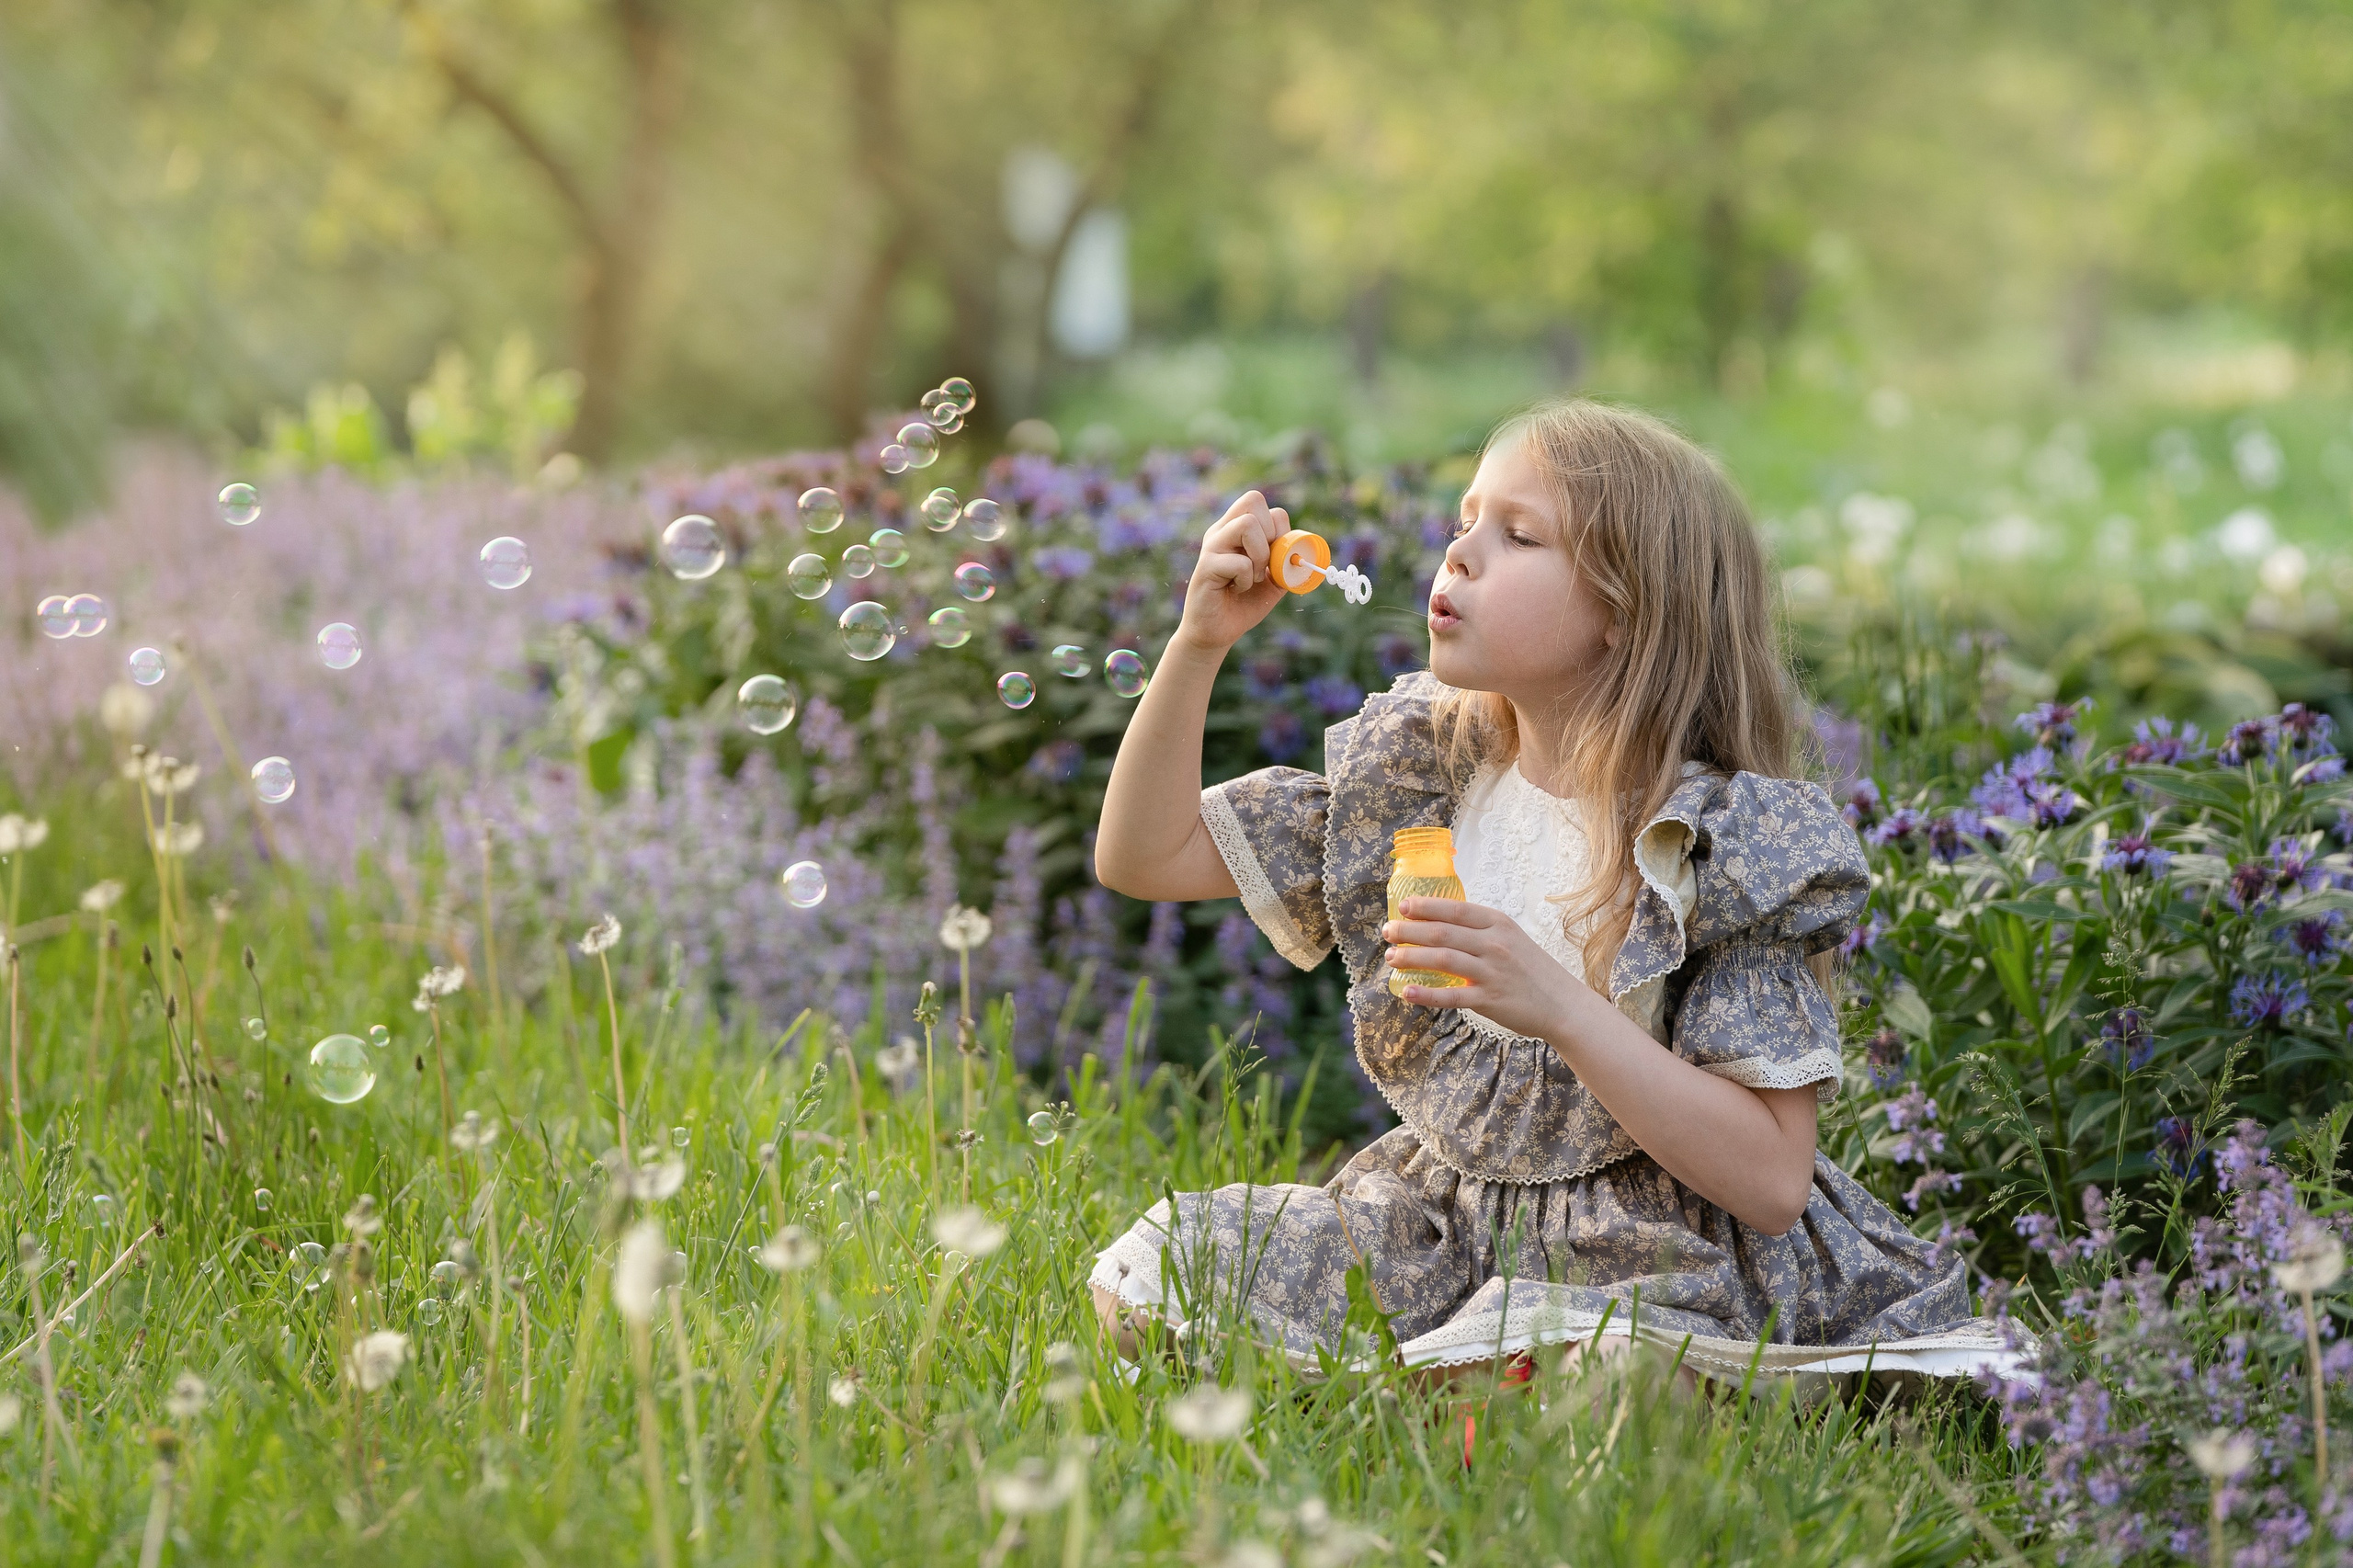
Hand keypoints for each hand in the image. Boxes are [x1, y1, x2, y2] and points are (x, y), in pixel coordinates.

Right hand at [1174, 489, 1292, 652]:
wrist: (1216, 632)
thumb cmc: (1244, 604)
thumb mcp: (1275, 580)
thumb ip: (1288, 562)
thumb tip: (1306, 549)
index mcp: (1236, 528)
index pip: (1259, 501)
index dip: (1277, 526)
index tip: (1275, 555)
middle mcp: (1222, 531)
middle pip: (1253, 500)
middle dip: (1271, 533)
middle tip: (1265, 562)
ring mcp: (1212, 546)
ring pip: (1247, 525)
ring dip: (1260, 555)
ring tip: (1253, 577)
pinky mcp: (1206, 566)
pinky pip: (1240, 562)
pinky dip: (1247, 580)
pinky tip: (1237, 589)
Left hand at [1381, 897, 1585, 1041]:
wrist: (1563, 1004)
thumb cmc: (1531, 970)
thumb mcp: (1511, 938)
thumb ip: (1480, 930)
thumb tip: (1439, 923)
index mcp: (1499, 924)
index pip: (1456, 910)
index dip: (1426, 906)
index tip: (1403, 907)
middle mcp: (1495, 944)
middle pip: (1443, 932)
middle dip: (1410, 931)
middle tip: (1387, 932)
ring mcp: (1492, 972)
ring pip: (1443, 960)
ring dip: (1412, 958)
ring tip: (1391, 958)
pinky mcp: (1490, 1000)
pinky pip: (1452, 995)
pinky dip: (1427, 994)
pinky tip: (1406, 991)